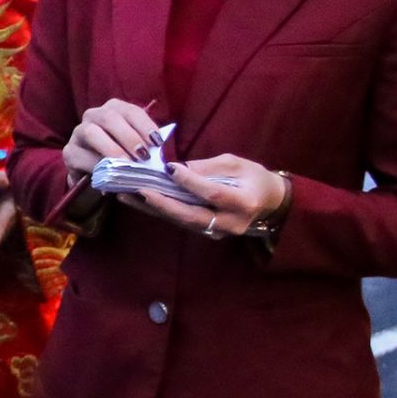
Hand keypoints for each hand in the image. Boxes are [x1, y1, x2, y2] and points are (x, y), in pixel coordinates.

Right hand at [62, 98, 162, 182]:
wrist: (98, 176)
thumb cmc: (122, 158)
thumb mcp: (137, 150)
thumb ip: (146, 147)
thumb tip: (158, 154)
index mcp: (114, 110)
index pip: (130, 111)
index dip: (145, 125)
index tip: (157, 142)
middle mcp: (93, 115)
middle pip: (109, 116)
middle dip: (128, 136)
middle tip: (142, 155)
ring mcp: (78, 132)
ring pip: (91, 132)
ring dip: (111, 149)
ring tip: (126, 164)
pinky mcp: (69, 152)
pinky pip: (81, 156)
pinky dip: (97, 166)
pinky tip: (109, 176)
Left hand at [128, 155, 289, 238]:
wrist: (268, 203)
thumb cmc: (253, 178)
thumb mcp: (236, 164)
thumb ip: (208, 167)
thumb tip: (177, 169)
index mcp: (243, 202)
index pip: (212, 193)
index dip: (190, 181)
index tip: (169, 168)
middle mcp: (230, 222)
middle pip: (191, 215)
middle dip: (162, 203)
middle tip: (137, 190)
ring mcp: (218, 232)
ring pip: (182, 221)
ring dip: (153, 209)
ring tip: (127, 195)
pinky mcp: (207, 233)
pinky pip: (181, 222)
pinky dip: (160, 211)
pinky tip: (139, 201)